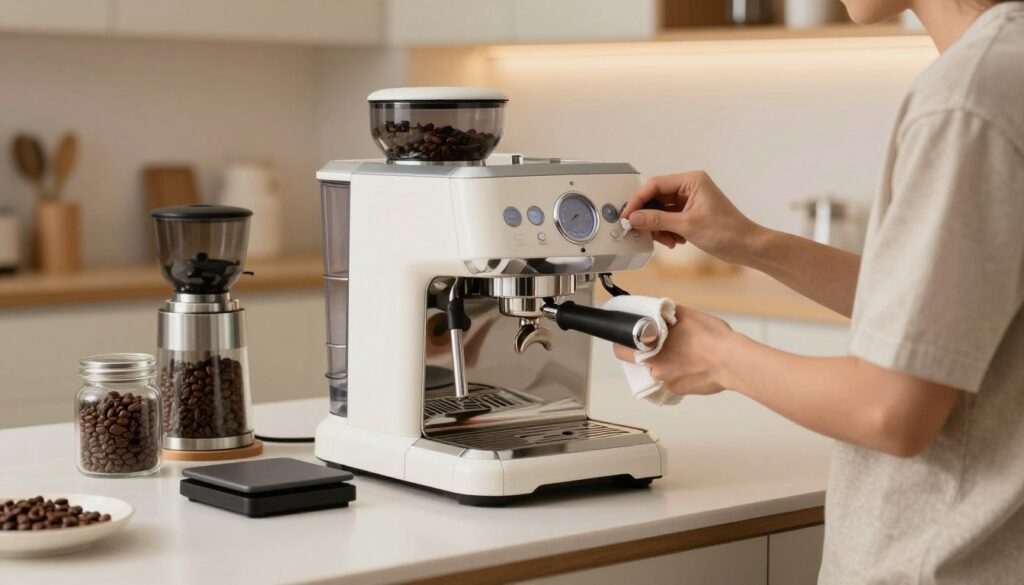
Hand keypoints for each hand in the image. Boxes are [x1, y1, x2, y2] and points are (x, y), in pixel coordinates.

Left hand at [613, 307, 734, 396]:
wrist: (732, 361)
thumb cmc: (712, 338)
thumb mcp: (687, 315)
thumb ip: (668, 314)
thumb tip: (659, 310)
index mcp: (651, 345)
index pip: (621, 350)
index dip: (623, 345)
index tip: (628, 342)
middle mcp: (654, 366)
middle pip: (639, 362)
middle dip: (645, 355)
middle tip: (660, 347)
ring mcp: (664, 380)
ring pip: (656, 373)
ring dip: (663, 365)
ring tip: (681, 356)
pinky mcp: (676, 391)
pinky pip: (669, 382)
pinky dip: (676, 375)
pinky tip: (690, 367)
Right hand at [622, 171, 761, 264]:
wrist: (746, 246)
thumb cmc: (726, 231)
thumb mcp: (687, 225)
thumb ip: (657, 220)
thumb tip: (634, 218)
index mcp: (691, 180)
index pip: (655, 185)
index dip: (638, 200)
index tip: (627, 215)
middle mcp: (689, 187)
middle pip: (656, 199)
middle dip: (649, 218)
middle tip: (641, 231)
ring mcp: (689, 201)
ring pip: (660, 212)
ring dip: (659, 228)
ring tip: (668, 241)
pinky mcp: (690, 214)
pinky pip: (668, 220)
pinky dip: (667, 231)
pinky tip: (675, 241)